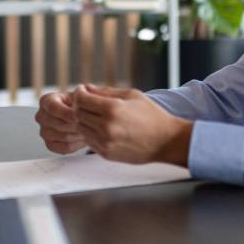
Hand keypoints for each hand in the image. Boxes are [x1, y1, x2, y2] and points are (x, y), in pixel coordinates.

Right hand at [36, 91, 84, 153]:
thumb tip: (79, 110)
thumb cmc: (78, 104)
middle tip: (89, 124)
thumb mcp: (79, 97)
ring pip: (64, 137)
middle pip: (59, 124)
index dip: (68, 114)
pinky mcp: (49, 145)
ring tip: (88, 129)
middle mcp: (41, 116)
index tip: (80, 116)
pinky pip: (64, 148)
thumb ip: (78, 101)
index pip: (53, 108)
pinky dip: (76, 144)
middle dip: (77, 125)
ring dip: (79, 134)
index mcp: (45, 101)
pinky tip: (82, 138)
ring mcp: (44, 132)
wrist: (79, 115)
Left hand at [71, 84, 192, 165]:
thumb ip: (106, 91)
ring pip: (80, 128)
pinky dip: (90, 132)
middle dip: (79, 105)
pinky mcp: (106, 154)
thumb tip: (87, 89)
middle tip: (86, 101)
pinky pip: (88, 141)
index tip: (82, 91)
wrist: (166, 141)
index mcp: (112, 109)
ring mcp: (105, 142)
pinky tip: (100, 127)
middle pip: (77, 114)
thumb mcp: (132, 95)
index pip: (82, 100)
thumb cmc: (151, 115)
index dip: (79, 93)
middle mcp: (106, 127)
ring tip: (93, 114)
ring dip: (83, 120)